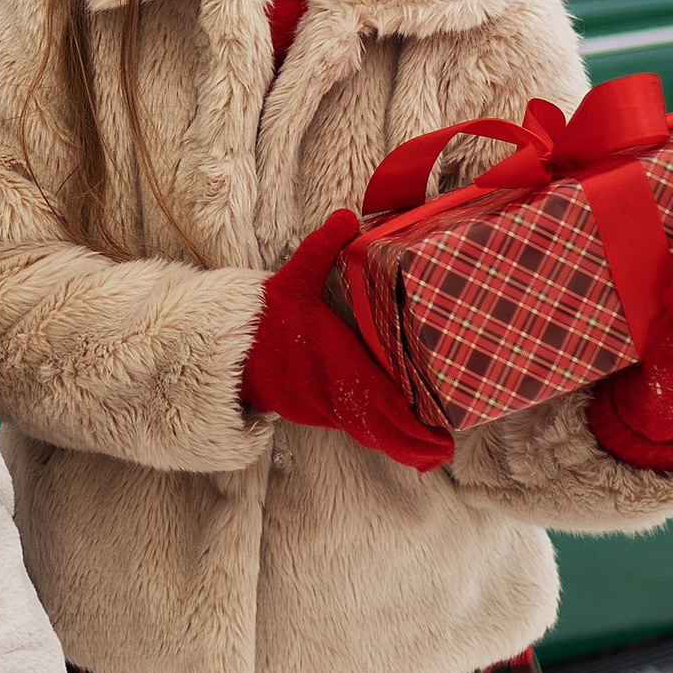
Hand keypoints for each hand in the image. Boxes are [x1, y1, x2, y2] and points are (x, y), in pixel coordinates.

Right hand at [243, 212, 453, 473]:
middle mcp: (332, 390)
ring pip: (368, 430)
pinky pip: (355, 428)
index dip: (405, 413)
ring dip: (399, 444)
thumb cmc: (267, 316)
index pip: (376, 392)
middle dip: (411, 439)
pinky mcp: (317, 411)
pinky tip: (402, 448)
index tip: (434, 426)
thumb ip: (320, 247)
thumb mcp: (292, 277)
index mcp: (334, 361)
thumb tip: (346, 216)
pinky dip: (380, 439)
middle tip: (444, 452)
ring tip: (433, 456)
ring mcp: (324, 406)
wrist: (227, 350)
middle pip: (378, 422)